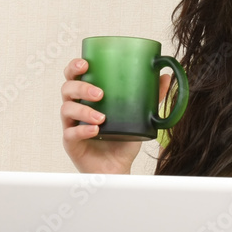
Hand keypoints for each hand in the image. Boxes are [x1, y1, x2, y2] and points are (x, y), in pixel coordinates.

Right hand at [60, 58, 170, 173]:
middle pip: (66, 89)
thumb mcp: (139, 116)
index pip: (73, 76)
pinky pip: (70, 133)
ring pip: (66, 109)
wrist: (119, 168)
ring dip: (84, 109)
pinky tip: (96, 130)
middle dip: (80, 87)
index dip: (74, 66)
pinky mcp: (71, 143)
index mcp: (87, 97)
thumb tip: (165, 77)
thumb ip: (151, 97)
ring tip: (102, 117)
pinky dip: (83, 130)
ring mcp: (72, 125)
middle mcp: (76, 108)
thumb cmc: (123, 140)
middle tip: (99, 93)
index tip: (85, 64)